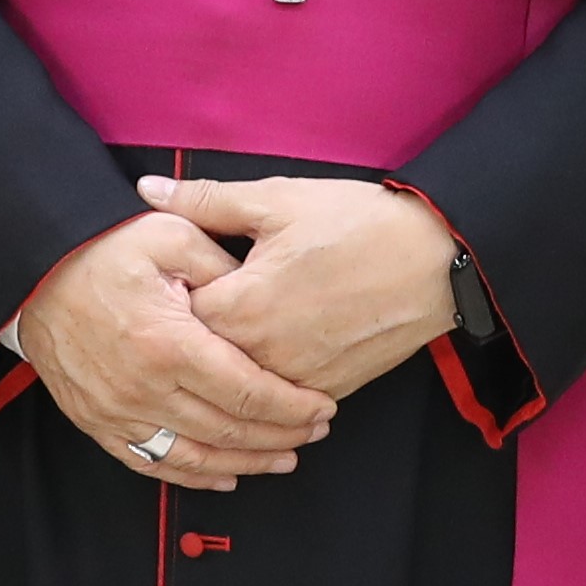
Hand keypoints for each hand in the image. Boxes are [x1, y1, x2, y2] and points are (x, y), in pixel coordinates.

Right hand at [21, 211, 336, 485]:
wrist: (34, 271)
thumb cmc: (102, 249)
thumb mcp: (171, 236)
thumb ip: (224, 268)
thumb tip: (264, 296)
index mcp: (169, 344)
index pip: (247, 393)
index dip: (292, 407)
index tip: (323, 406)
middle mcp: (143, 389)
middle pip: (228, 430)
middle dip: (281, 435)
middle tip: (316, 430)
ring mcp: (118, 412)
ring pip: (195, 457)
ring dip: (245, 462)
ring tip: (283, 457)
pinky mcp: (98, 423)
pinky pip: (152, 463)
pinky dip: (193, 476)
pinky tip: (225, 475)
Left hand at [150, 172, 457, 404]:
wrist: (439, 260)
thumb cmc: (359, 223)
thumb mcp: (278, 199)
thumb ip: (205, 200)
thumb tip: (146, 190)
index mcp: (241, 306)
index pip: (175, 319)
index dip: (169, 299)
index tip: (173, 282)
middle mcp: (262, 355)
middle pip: (201, 358)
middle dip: (195, 335)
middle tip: (205, 304)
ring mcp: (296, 380)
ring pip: (240, 383)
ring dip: (231, 361)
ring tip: (242, 326)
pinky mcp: (327, 391)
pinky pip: (280, 395)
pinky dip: (270, 377)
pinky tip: (278, 345)